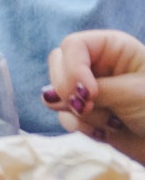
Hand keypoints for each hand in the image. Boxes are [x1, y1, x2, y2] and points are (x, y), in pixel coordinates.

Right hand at [45, 29, 144, 162]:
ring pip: (57, 93)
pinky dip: (79, 127)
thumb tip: (48, 97)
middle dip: (69, 90)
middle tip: (87, 108)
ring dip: (78, 112)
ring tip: (108, 123)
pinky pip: (65, 116)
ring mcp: (91, 91)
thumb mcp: (131, 93)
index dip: (73, 68)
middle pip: (58, 65)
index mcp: (112, 48)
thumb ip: (93, 90)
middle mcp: (97, 65)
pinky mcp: (88, 115)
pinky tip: (103, 133)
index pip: (73, 46)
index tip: (87, 94)